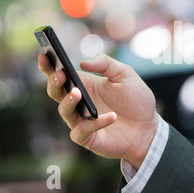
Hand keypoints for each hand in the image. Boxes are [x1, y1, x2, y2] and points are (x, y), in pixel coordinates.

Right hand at [38, 53, 157, 168]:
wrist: (149, 127)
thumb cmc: (136, 100)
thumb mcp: (125, 74)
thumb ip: (106, 64)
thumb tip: (82, 63)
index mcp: (85, 84)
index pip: (60, 74)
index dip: (48, 66)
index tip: (44, 54)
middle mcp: (79, 103)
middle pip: (55, 92)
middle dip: (54, 83)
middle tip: (61, 75)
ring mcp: (81, 121)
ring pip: (64, 112)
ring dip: (69, 102)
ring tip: (78, 92)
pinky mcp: (88, 138)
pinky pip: (83, 131)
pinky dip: (96, 123)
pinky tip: (112, 116)